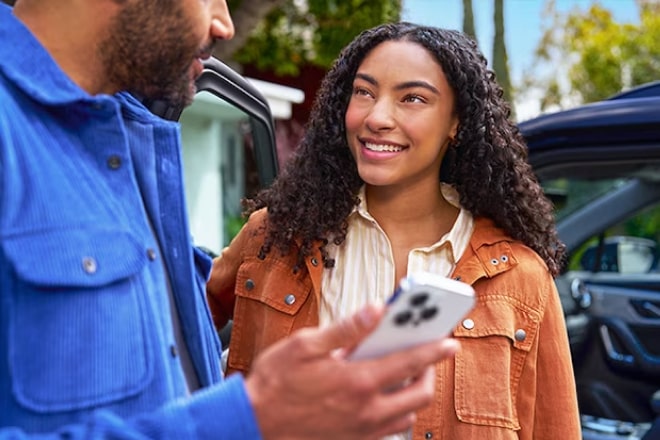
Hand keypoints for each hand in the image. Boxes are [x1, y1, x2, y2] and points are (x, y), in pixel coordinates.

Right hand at [244, 304, 459, 439]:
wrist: (253, 424)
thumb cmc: (275, 382)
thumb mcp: (305, 346)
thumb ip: (345, 329)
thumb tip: (376, 309)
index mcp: (357, 381)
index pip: (410, 362)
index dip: (435, 349)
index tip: (451, 339)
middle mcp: (366, 410)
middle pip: (419, 394)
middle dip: (431, 372)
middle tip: (427, 355)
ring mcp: (361, 430)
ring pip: (408, 415)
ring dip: (414, 393)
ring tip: (406, 373)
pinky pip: (390, 429)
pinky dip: (397, 412)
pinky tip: (383, 395)